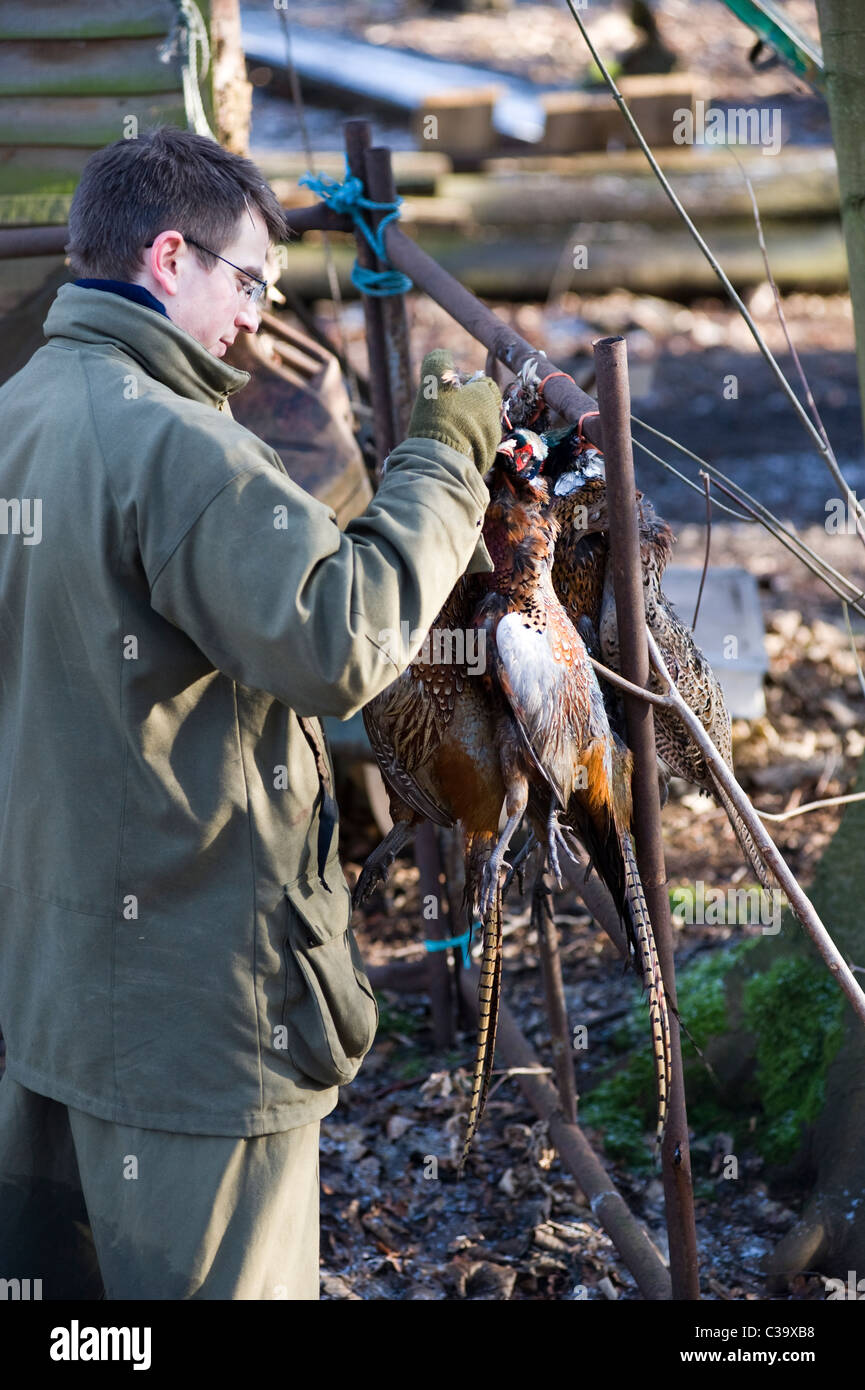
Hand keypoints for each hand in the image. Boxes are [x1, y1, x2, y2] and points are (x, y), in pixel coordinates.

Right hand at [407, 349, 501, 473]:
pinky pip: (474, 449)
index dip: (464, 385)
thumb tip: (444, 357)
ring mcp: (492, 442)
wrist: (441, 457)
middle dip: (464, 408)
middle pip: (480, 407)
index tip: (448, 393)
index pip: (482, 384)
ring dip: (464, 427)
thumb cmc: (439, 414)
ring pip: (477, 429)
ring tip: (444, 431)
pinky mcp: (485, 461)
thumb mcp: (433, 379)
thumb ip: (438, 361)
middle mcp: (495, 418)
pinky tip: (448, 446)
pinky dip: (464, 446)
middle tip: (443, 412)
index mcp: (488, 396)